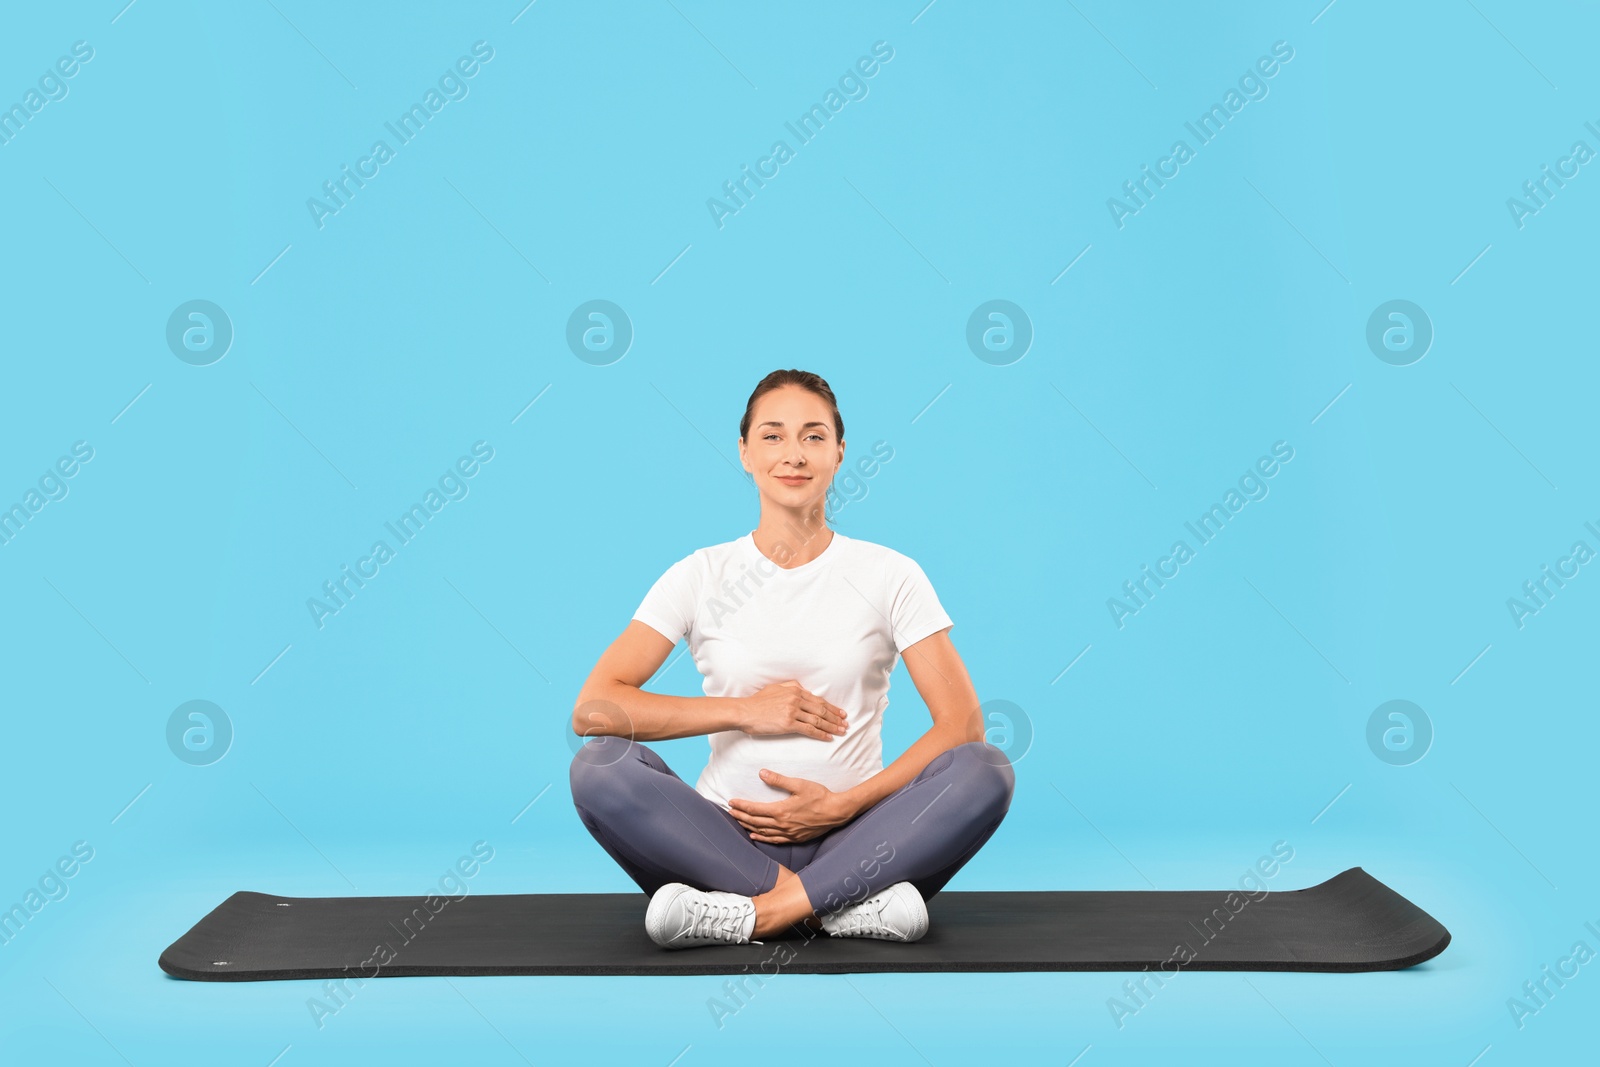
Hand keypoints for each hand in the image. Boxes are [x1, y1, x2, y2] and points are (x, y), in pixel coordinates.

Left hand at [728, 770, 854, 843]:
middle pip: (755, 821)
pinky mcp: (795, 838)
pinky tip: (755, 835)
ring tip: (738, 821)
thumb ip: (779, 780)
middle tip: (729, 812)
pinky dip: (762, 838)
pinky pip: (774, 840)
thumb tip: (762, 773)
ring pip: (763, 831)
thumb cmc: (820, 796)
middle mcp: (782, 824)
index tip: (731, 802)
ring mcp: (788, 833)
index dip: (741, 806)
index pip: (755, 809)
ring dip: (748, 826)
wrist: (836, 812)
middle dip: (741, 816)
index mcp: (781, 811)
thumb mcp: (800, 784)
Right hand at [739, 680, 847, 740]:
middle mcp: (796, 699)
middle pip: (821, 709)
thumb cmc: (758, 702)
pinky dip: (820, 734)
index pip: (818, 700)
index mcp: (795, 691)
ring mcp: (792, 711)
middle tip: (845, 724)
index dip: (832, 707)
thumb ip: (791, 686)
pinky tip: (828, 737)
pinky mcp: (788, 724)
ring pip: (817, 720)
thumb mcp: (775, 688)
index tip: (841, 713)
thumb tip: (803, 688)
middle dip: (835, 718)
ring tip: (841, 732)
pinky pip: (808, 729)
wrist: (744, 711)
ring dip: (831, 726)